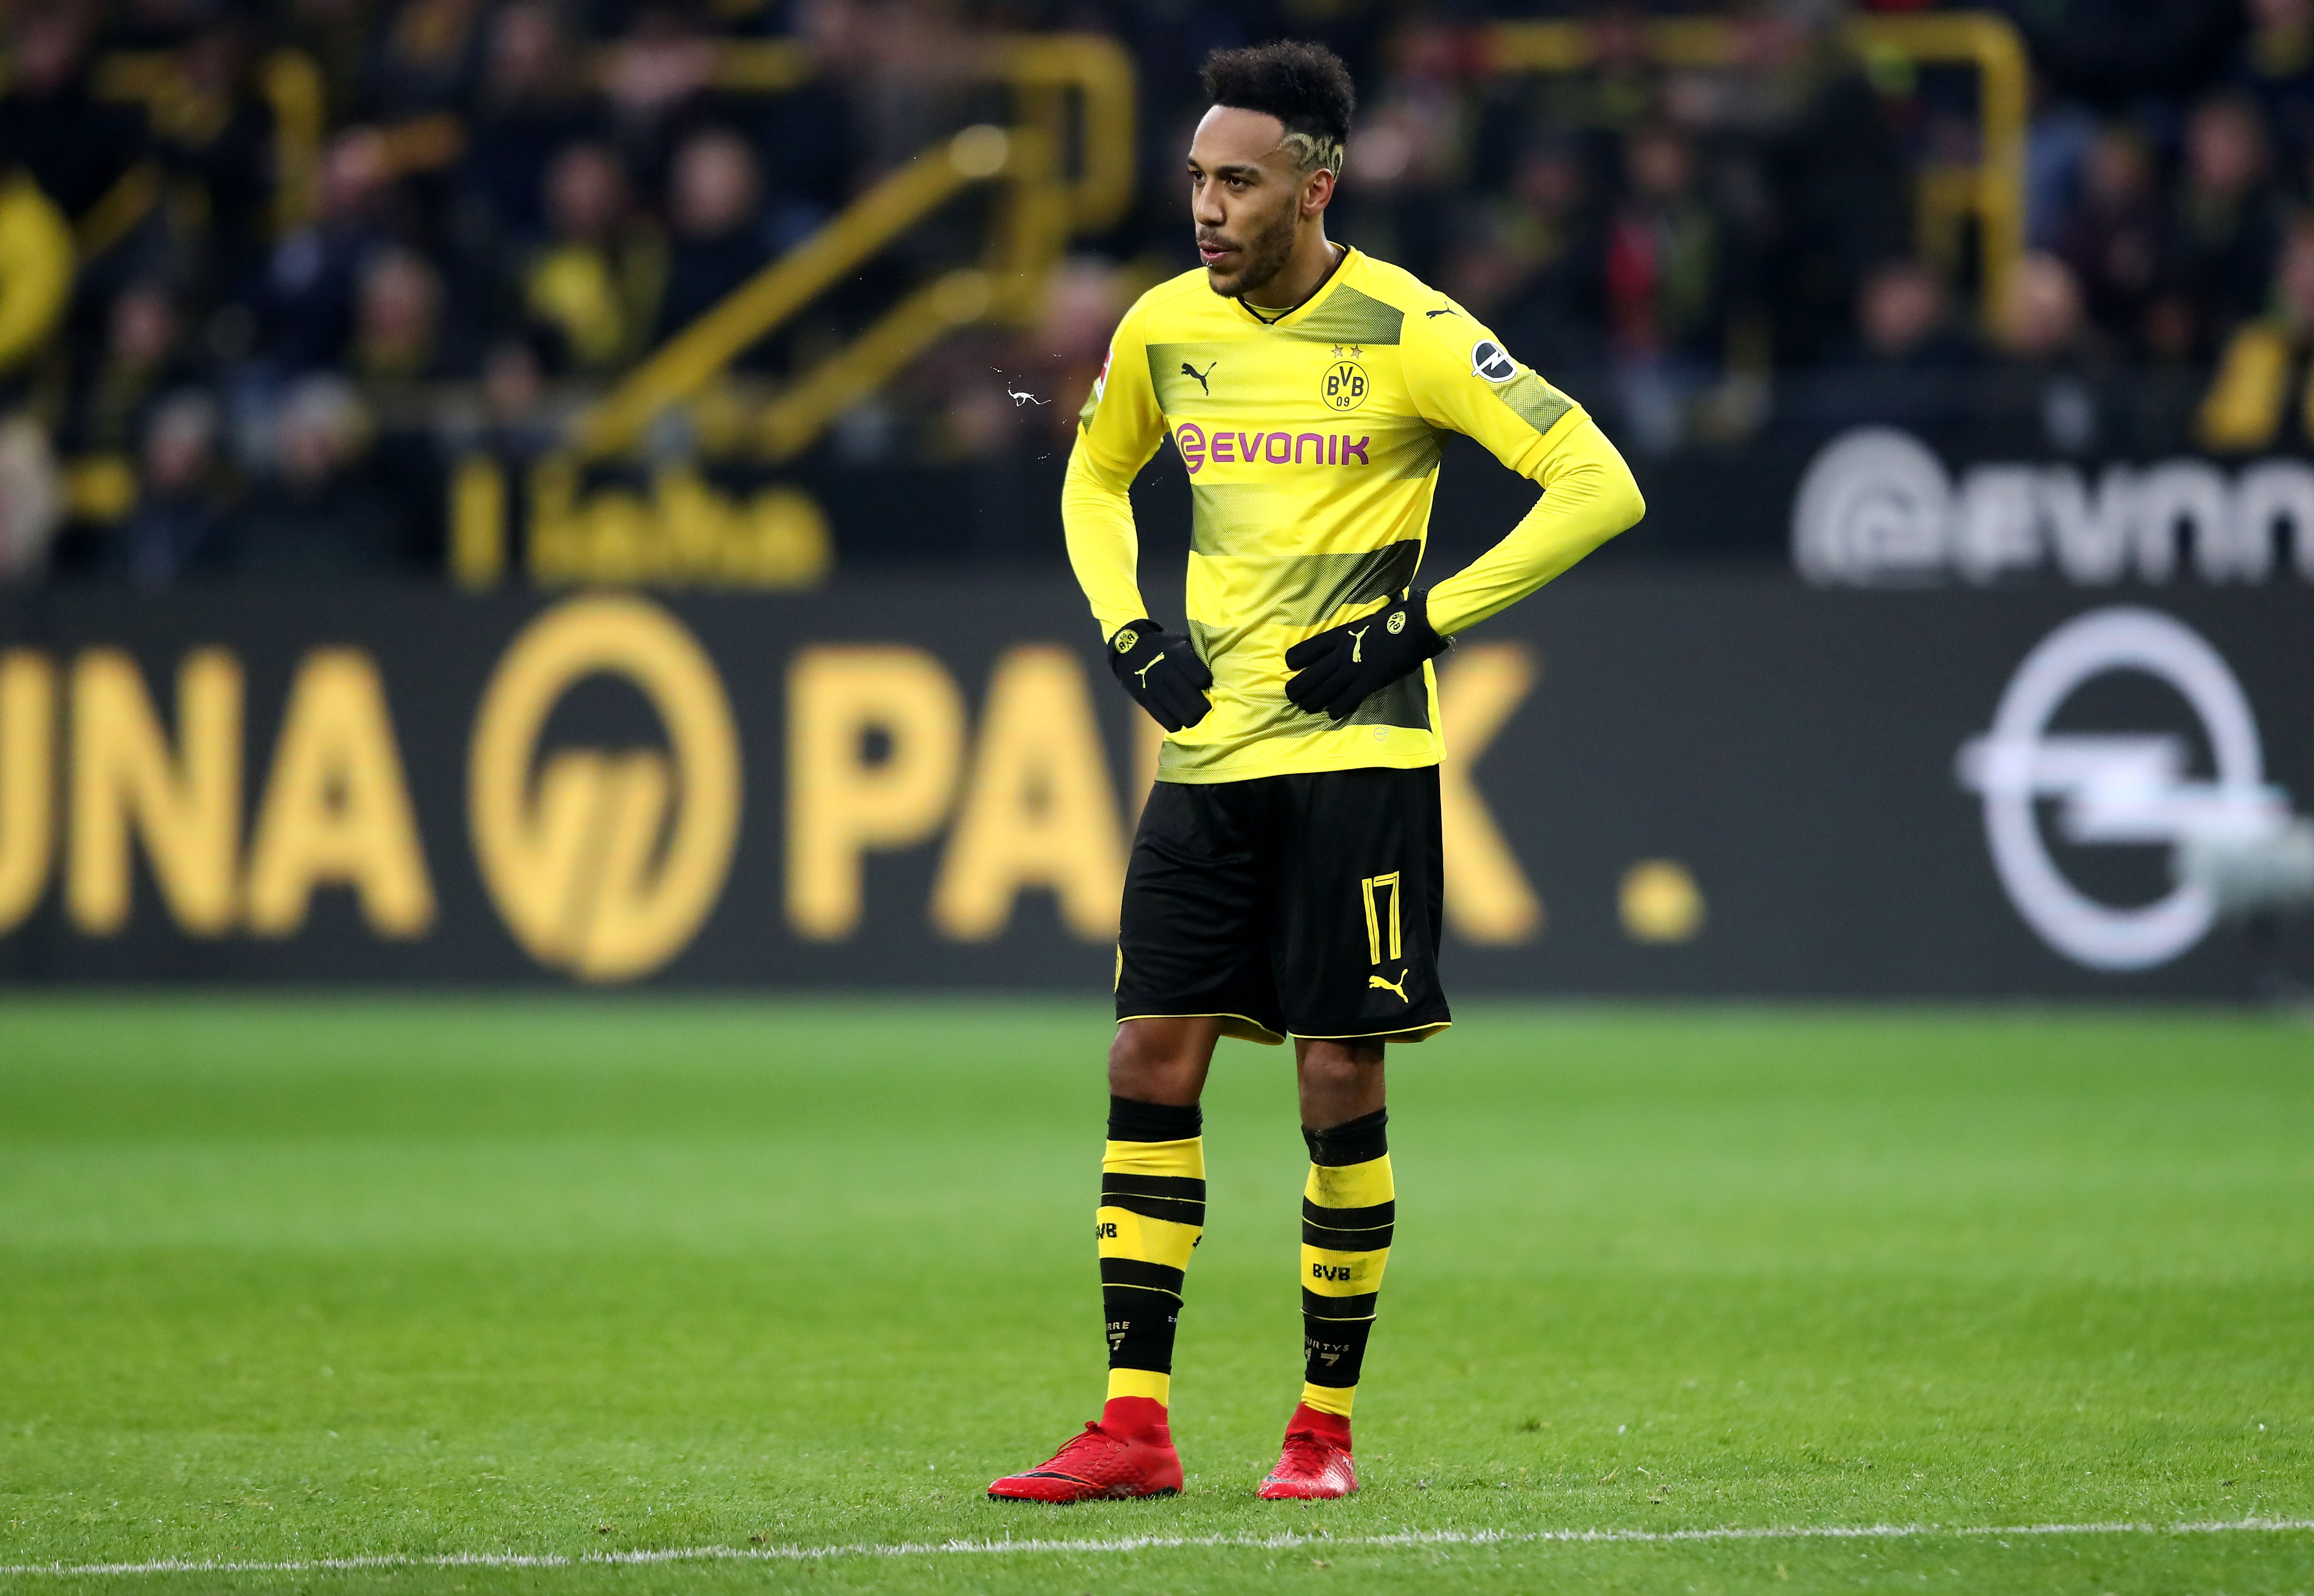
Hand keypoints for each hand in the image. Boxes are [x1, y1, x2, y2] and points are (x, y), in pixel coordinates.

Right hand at [1107, 618, 1212, 731]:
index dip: (1207, 684)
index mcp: (1178, 655)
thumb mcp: (1181, 640)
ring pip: (1181, 714)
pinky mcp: (1144, 698)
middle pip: (1194, 702)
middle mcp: (1166, 671)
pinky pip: (1164, 719)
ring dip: (1192, 720)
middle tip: (1205, 709)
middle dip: (1203, 709)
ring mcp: (1154, 686)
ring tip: (1194, 718)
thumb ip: (1200, 650)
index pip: (1202, 678)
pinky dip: (1175, 724)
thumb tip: (1223, 662)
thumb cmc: (1164, 646)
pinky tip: (1179, 722)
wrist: (1130, 648)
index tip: (1207, 685)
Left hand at [1284, 590, 1448, 719]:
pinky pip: (1343, 702)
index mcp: (1337, 638)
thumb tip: (1338, 642)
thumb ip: (1345, 636)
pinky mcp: (1365, 684)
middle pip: (1307, 677)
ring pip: (1320, 693)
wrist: (1411, 629)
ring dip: (1311, 702)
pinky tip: (1332, 712)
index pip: (1304, 651)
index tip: (1291, 666)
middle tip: (1293, 696)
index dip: (1293, 660)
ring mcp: (1351, 671)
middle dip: (1296, 689)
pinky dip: (1335, 709)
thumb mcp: (1359, 624)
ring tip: (1307, 706)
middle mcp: (1339, 655)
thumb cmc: (1389, 623)